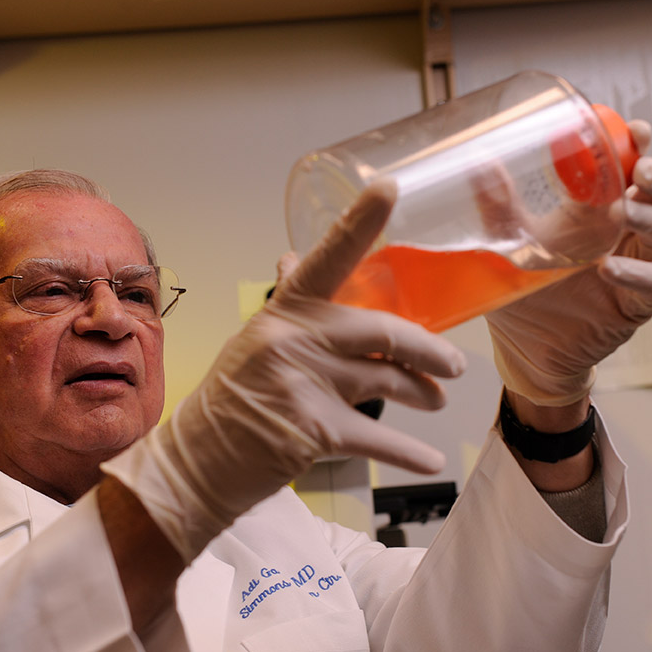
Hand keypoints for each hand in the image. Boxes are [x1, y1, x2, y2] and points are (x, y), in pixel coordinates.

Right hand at [103, 180, 466, 559]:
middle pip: (382, 332)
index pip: (326, 259)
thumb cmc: (232, 400)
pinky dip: (409, 452)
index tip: (388, 189)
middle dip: (428, 350)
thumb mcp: (254, 341)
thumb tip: (291, 258)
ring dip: (422, 393)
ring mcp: (303, 385)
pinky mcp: (313, 431)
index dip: (359, 222)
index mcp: (284, 313)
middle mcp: (293, 341)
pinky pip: (376, 437)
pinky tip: (431, 460)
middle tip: (454, 363)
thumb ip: (287, 307)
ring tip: (435, 400)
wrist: (197, 462)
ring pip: (388, 382)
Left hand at [484, 120, 651, 405]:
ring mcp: (634, 268)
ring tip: (627, 212)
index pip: (630, 166)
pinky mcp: (635, 305)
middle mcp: (623, 233)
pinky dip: (633, 273)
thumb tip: (478, 163)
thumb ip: (498, 206)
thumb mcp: (507, 244)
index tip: (636, 130)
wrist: (527, 349)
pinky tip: (608, 268)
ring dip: (650, 218)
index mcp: (597, 209)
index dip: (638, 145)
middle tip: (644, 170)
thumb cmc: (524, 291)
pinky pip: (649, 284)